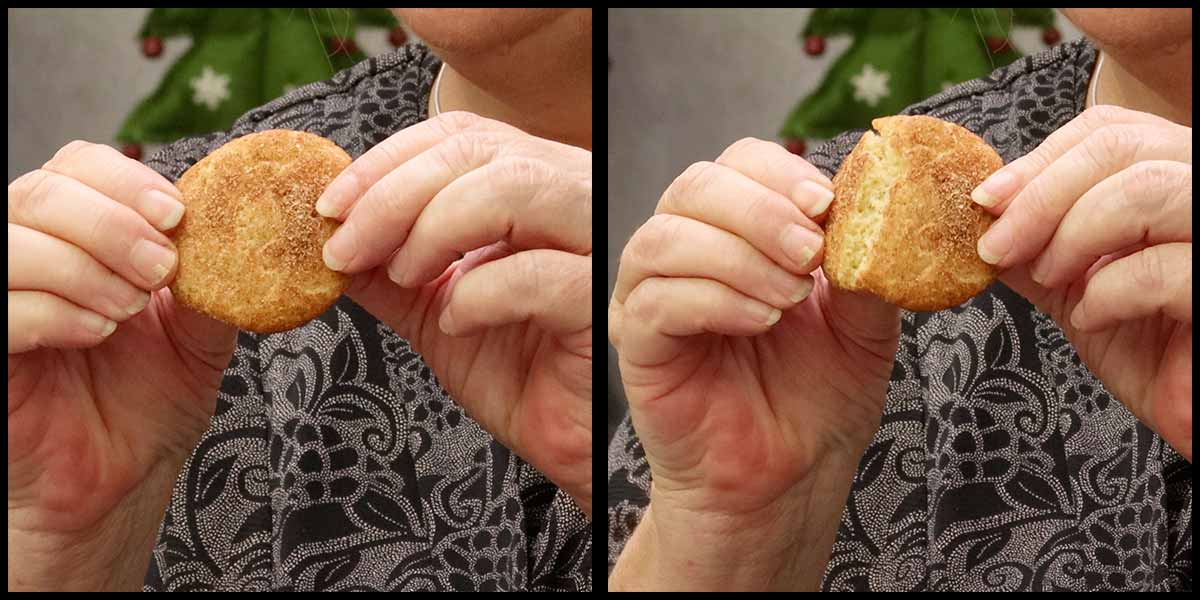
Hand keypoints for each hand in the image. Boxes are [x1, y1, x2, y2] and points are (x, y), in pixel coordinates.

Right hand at [8, 141, 236, 589]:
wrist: (120, 479)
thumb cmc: (148, 401)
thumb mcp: (198, 332)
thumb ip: (214, 280)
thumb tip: (245, 233)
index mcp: (78, 236)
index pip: (77, 165)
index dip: (124, 180)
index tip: (177, 215)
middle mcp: (30, 254)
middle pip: (43, 191)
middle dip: (113, 222)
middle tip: (160, 269)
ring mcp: (1, 297)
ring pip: (14, 239)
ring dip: (86, 266)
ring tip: (130, 309)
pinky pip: (0, 304)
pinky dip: (55, 310)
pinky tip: (94, 333)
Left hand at [316, 112, 591, 515]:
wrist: (566, 441)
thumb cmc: (518, 372)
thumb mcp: (432, 308)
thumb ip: (386, 266)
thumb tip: (318, 234)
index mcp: (536, 187)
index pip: (462, 136)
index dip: (388, 159)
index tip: (329, 206)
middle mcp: (574, 198)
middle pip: (481, 152)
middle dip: (393, 194)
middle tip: (343, 247)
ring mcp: (597, 243)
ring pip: (516, 186)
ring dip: (434, 227)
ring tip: (404, 276)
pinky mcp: (604, 301)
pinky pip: (537, 273)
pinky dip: (479, 292)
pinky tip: (458, 321)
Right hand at [608, 137, 900, 589]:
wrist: (790, 478)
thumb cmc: (816, 399)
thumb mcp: (863, 322)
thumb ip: (868, 263)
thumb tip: (884, 210)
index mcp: (739, 232)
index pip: (738, 163)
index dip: (779, 172)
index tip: (828, 204)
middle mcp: (688, 252)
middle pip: (696, 186)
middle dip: (760, 209)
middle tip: (811, 250)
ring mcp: (653, 296)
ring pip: (666, 236)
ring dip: (739, 255)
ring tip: (791, 297)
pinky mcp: (637, 342)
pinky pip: (656, 299)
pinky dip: (715, 299)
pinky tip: (759, 321)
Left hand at [972, 105, 1190, 460]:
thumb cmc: (1161, 356)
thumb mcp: (1082, 290)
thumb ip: (1038, 249)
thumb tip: (976, 221)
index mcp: (1176, 178)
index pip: (1111, 130)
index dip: (1040, 159)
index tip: (985, 200)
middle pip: (1122, 146)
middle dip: (1039, 196)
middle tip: (996, 246)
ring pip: (1144, 188)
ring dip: (1071, 234)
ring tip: (1050, 277)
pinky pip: (1162, 268)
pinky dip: (1107, 291)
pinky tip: (1093, 317)